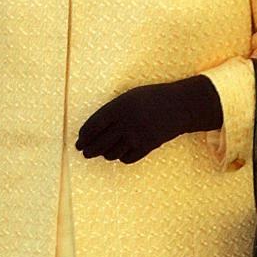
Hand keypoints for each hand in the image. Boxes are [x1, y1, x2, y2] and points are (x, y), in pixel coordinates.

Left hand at [76, 75, 221, 163]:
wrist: (178, 106)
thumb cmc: (149, 98)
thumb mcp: (127, 98)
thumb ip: (112, 111)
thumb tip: (96, 128)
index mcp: (117, 107)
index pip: (93, 125)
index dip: (84, 136)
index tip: (79, 141)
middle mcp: (125, 123)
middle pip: (100, 143)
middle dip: (89, 150)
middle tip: (83, 152)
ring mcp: (137, 136)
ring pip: (112, 153)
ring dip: (104, 154)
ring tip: (101, 152)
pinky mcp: (147, 147)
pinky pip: (127, 158)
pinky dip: (120, 158)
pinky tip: (118, 154)